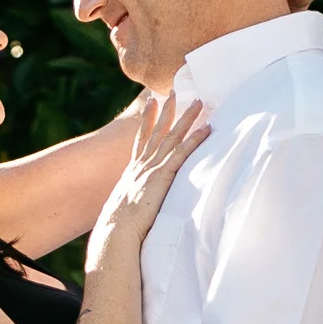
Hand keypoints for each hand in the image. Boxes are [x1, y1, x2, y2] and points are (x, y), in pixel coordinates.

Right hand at [91, 92, 208, 247]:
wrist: (116, 232)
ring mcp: (153, 168)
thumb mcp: (126, 209)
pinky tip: (206, 128)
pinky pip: (183, 152)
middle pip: (158, 131)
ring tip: (196, 101)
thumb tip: (136, 209)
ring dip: (186, 118)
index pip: (142, 140)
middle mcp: (142, 165)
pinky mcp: (163, 176)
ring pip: (172, 136)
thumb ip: (135, 202)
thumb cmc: (120, 228)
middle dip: (167, 110)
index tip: (151, 103)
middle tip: (174, 91)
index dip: (147, 120)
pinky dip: (195, 139)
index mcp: (134, 172)